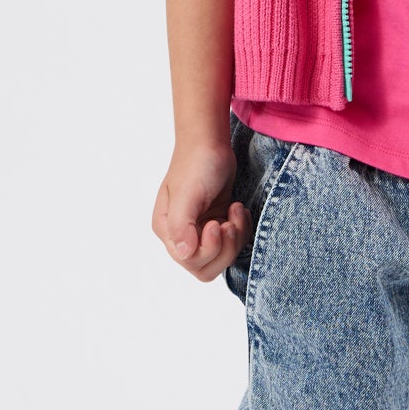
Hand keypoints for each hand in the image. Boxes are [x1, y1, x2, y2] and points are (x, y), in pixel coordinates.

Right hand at [152, 137, 251, 282]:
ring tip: (235, 210)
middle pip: (207, 267)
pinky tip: (237, 208)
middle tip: (229, 223)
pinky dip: (241, 229)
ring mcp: (200, 230)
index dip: (209, 248)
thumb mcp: (188, 193)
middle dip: (225, 248)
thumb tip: (183, 254)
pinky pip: (233, 243)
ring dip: (236, 237)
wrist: (211, 143)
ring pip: (222, 257)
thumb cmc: (197, 164)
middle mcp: (181, 234)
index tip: (217, 223)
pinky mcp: (217, 224)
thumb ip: (181, 225)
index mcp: (167, 229)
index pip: (190, 261)